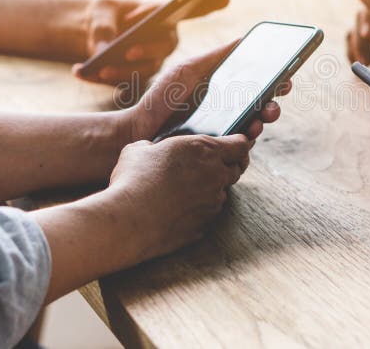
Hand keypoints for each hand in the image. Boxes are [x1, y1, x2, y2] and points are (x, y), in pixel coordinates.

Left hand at [73, 0, 229, 84]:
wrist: (90, 31)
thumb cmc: (104, 13)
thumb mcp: (102, 10)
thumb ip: (104, 25)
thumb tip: (104, 49)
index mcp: (165, 16)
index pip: (192, 10)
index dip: (210, 4)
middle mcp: (165, 41)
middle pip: (164, 47)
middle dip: (147, 50)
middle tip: (129, 50)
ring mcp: (153, 62)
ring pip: (143, 70)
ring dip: (121, 71)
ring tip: (98, 69)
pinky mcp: (135, 78)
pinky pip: (121, 81)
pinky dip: (98, 77)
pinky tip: (80, 72)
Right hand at [106, 134, 251, 262]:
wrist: (128, 221)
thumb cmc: (133, 179)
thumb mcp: (139, 149)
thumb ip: (156, 146)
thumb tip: (152, 149)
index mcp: (204, 150)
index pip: (241, 144)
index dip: (241, 144)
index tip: (237, 145)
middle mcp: (215, 175)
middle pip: (236, 169)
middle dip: (228, 166)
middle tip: (212, 166)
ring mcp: (212, 202)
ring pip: (221, 193)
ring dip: (211, 189)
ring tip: (187, 189)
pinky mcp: (205, 225)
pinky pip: (208, 214)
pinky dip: (199, 209)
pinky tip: (179, 208)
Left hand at [120, 42, 291, 142]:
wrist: (139, 129)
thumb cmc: (162, 98)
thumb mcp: (188, 71)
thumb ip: (215, 57)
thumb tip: (243, 39)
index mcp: (226, 93)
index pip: (257, 89)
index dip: (275, 84)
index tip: (285, 79)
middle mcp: (228, 115)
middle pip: (261, 110)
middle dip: (274, 106)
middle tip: (276, 103)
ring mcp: (223, 135)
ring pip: (254, 130)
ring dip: (263, 123)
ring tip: (261, 119)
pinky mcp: (215, 154)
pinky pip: (238, 152)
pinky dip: (246, 143)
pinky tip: (246, 136)